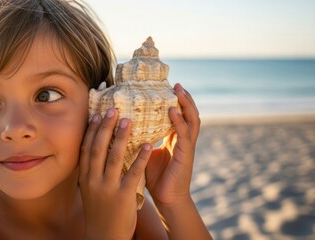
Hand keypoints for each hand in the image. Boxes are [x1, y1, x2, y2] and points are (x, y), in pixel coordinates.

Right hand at [79, 108, 151, 239]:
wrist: (104, 236)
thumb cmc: (99, 210)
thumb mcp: (89, 189)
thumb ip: (91, 171)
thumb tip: (94, 150)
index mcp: (85, 177)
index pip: (86, 149)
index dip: (91, 131)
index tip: (97, 114)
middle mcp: (93, 180)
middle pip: (98, 148)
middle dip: (105, 128)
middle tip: (113, 109)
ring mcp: (108, 188)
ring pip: (114, 157)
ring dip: (121, 137)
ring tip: (129, 120)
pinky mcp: (123, 196)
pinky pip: (133, 173)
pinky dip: (141, 158)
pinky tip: (148, 145)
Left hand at [145, 83, 199, 206]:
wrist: (165, 199)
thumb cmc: (154, 176)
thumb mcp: (145, 153)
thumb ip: (139, 139)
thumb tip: (121, 125)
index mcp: (174, 138)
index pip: (178, 115)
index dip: (175, 101)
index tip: (167, 86)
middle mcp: (182, 139)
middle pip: (188, 113)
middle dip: (184, 98)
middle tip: (176, 83)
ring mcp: (187, 146)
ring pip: (192, 120)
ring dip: (186, 104)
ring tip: (178, 90)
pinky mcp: (186, 154)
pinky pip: (185, 134)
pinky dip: (179, 121)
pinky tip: (172, 111)